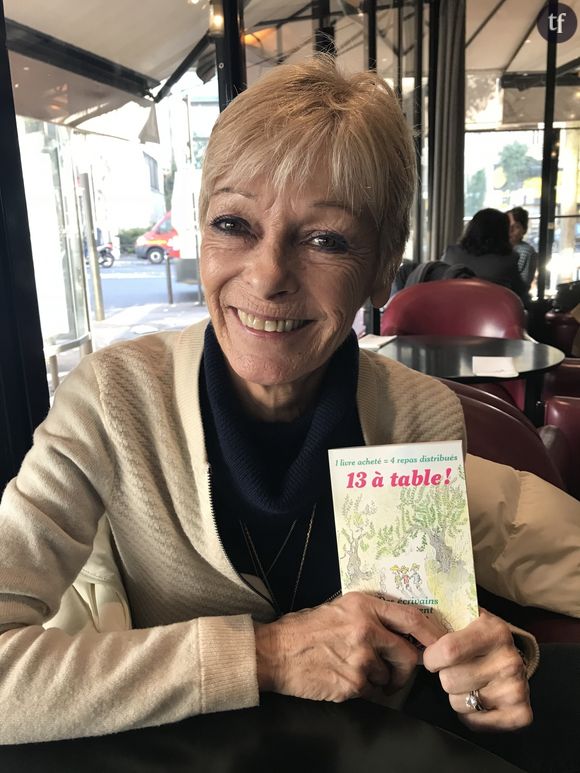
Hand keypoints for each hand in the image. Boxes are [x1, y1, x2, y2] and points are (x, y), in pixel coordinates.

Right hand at [254, 591, 445, 703]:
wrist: (275, 652)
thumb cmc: (305, 629)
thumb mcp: (339, 608)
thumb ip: (370, 615)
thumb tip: (401, 630)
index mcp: (364, 605)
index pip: (412, 618)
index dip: (432, 634)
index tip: (440, 645)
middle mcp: (366, 628)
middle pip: (408, 654)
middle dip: (406, 670)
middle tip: (395, 674)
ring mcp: (361, 657)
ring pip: (389, 676)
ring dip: (379, 681)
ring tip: (355, 672)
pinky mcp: (353, 682)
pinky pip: (372, 692)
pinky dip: (363, 691)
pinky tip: (344, 680)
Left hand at [422, 609, 531, 731]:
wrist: (512, 656)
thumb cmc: (479, 637)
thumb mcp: (465, 618)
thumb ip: (441, 620)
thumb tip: (412, 626)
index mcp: (494, 631)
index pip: (448, 651)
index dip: (432, 657)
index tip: (433, 656)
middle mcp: (509, 660)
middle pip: (450, 680)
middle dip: (444, 675)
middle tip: (455, 668)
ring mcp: (516, 689)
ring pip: (458, 703)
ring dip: (456, 695)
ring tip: (468, 681)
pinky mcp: (521, 713)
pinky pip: (475, 723)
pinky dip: (470, 715)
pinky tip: (477, 698)